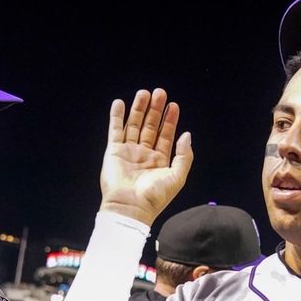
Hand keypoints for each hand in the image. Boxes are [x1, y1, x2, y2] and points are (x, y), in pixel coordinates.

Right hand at [99, 88, 193, 225]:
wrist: (130, 207)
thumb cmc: (154, 197)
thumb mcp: (177, 177)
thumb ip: (183, 156)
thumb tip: (187, 135)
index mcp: (159, 161)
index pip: (165, 135)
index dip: (170, 120)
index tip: (173, 105)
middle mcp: (144, 154)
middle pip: (150, 126)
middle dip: (155, 110)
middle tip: (160, 93)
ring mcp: (128, 152)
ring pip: (134, 125)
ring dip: (138, 109)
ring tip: (144, 93)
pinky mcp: (113, 152)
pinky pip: (115, 130)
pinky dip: (116, 117)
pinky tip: (120, 104)